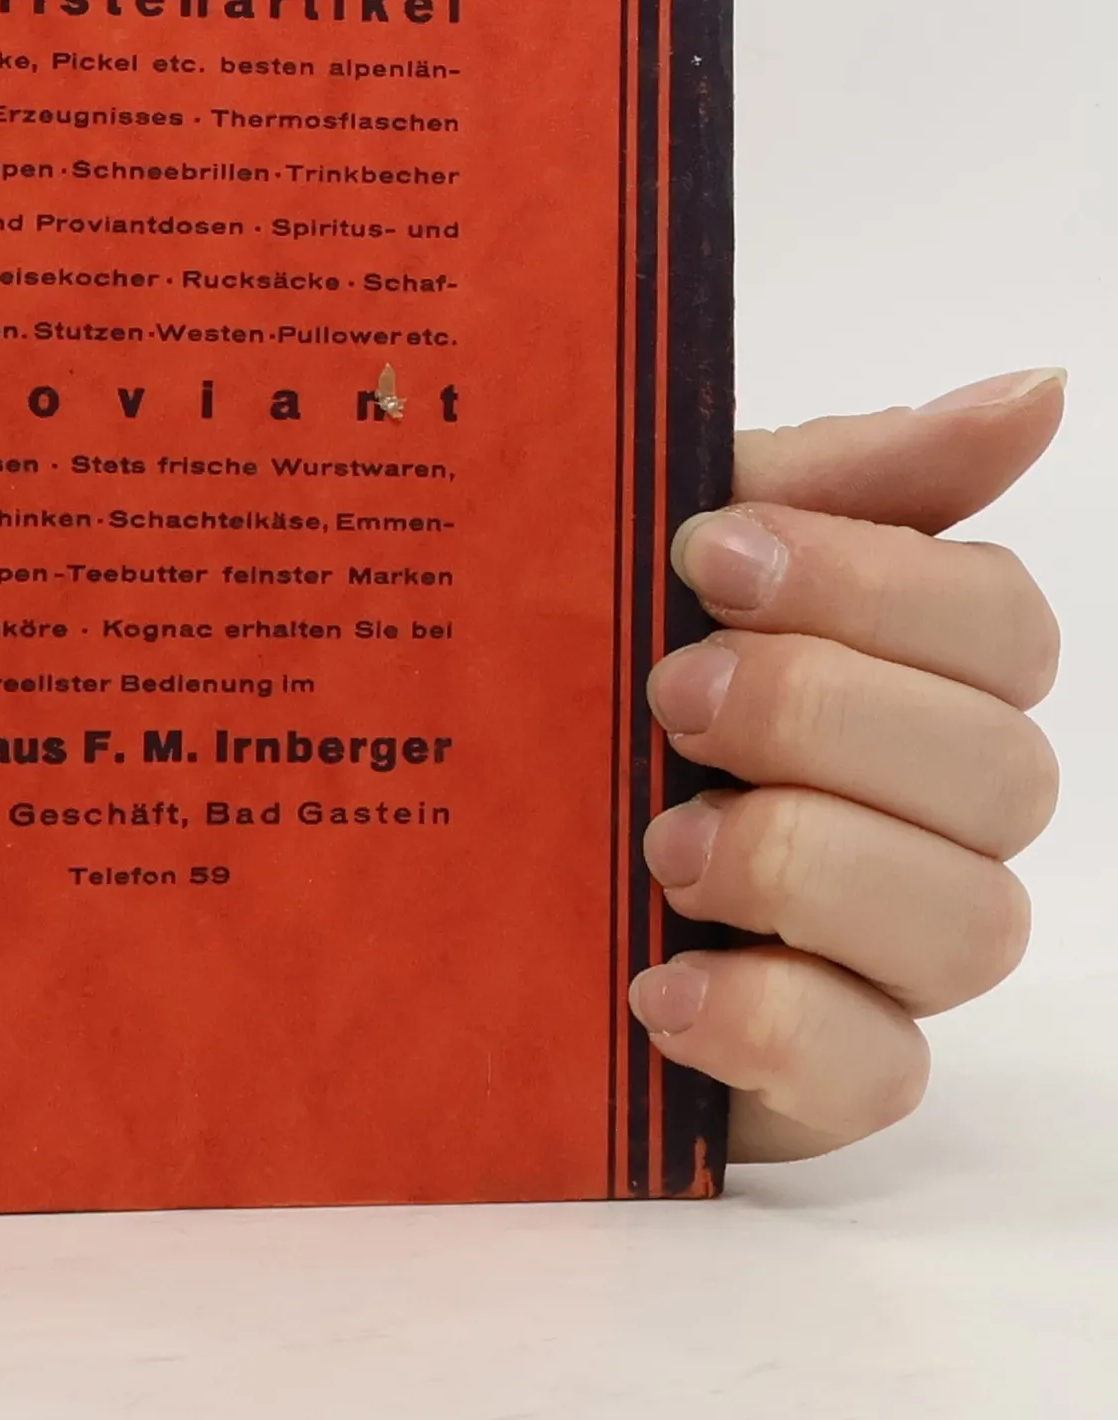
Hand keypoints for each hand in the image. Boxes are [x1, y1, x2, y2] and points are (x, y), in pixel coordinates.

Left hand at [629, 368, 1065, 1162]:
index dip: (876, 585)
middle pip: (1006, 772)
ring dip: (810, 864)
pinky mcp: (817, 1071)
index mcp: (893, 673)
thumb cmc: (561, 671)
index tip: (705, 555)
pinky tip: (658, 984)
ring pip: (974, 924)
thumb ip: (830, 480)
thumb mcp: (649, 551)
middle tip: (668, 696)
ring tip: (659, 844)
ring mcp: (878, 951)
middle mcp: (918, 813)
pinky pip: (881, 1073)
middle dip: (829, 716)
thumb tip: (1037, 391)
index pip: (999, 623)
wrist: (427, 838)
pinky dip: (776, 1024)